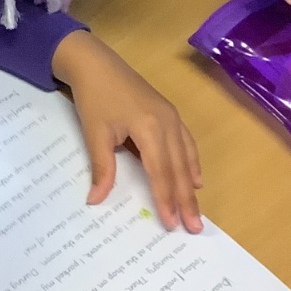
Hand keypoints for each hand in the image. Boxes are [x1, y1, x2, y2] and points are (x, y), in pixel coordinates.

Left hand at [51, 30, 202, 232]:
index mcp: (151, 129)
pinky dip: (192, 162)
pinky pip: (186, 142)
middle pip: (180, 169)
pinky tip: (195, 177)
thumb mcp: (95, 134)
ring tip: (196, 210)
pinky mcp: (169, 112)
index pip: (161, 173)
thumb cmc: (94, 97)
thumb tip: (96, 200)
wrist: (95, 62)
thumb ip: (102, 168)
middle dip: (186, 200)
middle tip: (194, 227)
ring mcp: (172, 116)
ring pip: (186, 157)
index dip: (166, 199)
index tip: (171, 224)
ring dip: (192, 185)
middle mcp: (168, 124)